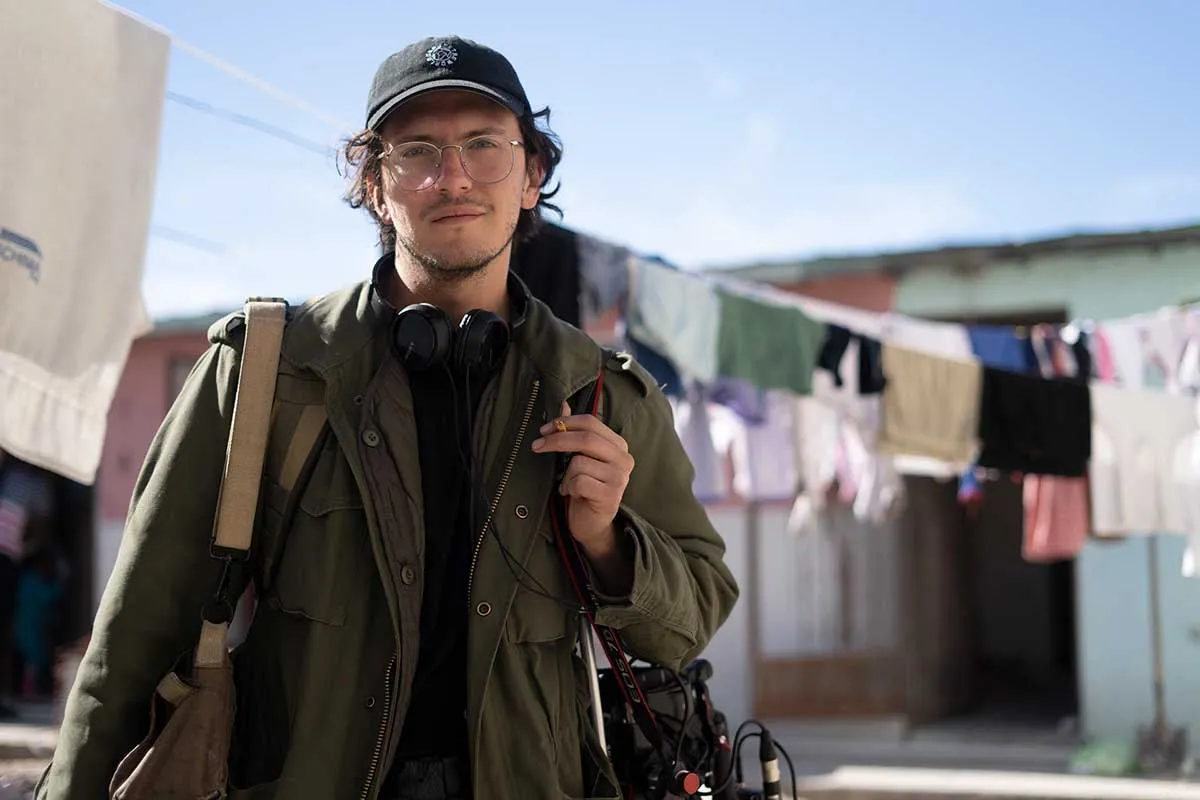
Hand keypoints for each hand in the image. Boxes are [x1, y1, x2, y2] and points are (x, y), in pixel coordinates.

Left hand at [531, 401, 634, 547]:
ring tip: (568, 483)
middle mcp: (624, 459)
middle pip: (586, 439)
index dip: (564, 423)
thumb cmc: (584, 487)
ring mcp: (620, 478)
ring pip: (579, 463)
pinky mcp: (611, 496)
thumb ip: (574, 432)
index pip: (591, 423)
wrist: (592, 523)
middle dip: (556, 440)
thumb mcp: (579, 457)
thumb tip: (563, 405)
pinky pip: (579, 482)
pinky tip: (572, 494)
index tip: (544, 430)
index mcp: (618, 445)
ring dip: (565, 474)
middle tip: (537, 446)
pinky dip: (569, 488)